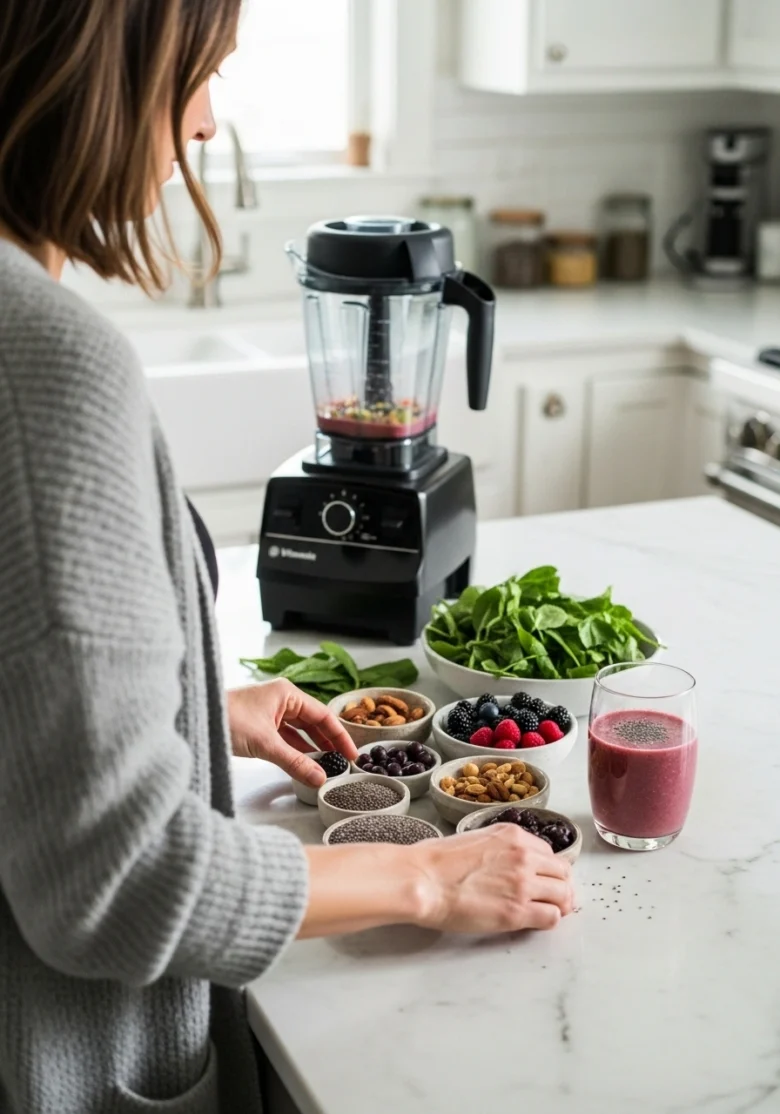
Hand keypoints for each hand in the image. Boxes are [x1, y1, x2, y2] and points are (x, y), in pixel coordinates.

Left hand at [228, 679, 357, 787]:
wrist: (195, 718)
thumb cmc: (226, 718)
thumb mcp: (266, 744)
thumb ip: (295, 763)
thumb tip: (320, 778)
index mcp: (287, 693)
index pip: (322, 715)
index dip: (339, 736)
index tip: (351, 754)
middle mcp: (280, 699)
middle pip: (312, 722)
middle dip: (327, 743)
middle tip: (343, 763)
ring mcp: (269, 711)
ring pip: (298, 731)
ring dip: (311, 748)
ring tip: (326, 766)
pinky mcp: (259, 725)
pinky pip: (284, 737)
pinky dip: (295, 750)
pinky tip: (303, 763)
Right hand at [411, 823, 574, 931]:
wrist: (423, 880)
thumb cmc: (436, 861)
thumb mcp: (475, 838)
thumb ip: (499, 848)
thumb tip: (503, 862)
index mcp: (513, 836)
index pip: (548, 853)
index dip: (547, 869)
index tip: (542, 879)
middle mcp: (523, 856)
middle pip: (562, 872)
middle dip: (559, 886)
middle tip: (552, 898)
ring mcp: (523, 884)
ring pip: (563, 895)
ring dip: (558, 904)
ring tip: (548, 912)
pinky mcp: (517, 911)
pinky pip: (551, 917)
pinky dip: (548, 920)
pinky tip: (536, 922)